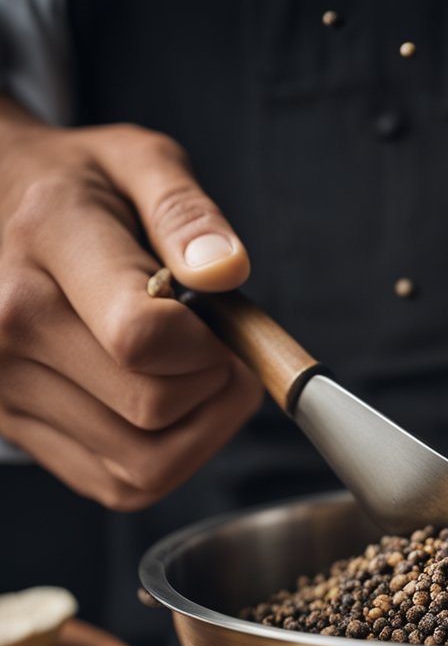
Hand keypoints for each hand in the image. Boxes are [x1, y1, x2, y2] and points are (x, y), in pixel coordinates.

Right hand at [0, 97, 261, 509]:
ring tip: (196, 375)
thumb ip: (186, 211)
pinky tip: (166, 405)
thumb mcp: (137, 162)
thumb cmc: (76, 186)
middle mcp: (9, 329)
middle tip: (219, 348)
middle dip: (216, 385)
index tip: (221, 325)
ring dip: (200, 430)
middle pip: (153, 408)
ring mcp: (2, 388)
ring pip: (144, 464)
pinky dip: (166, 458)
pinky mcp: (13, 430)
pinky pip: (119, 484)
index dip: (210, 345)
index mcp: (46, 247)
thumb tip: (226, 269)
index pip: (144, 337)